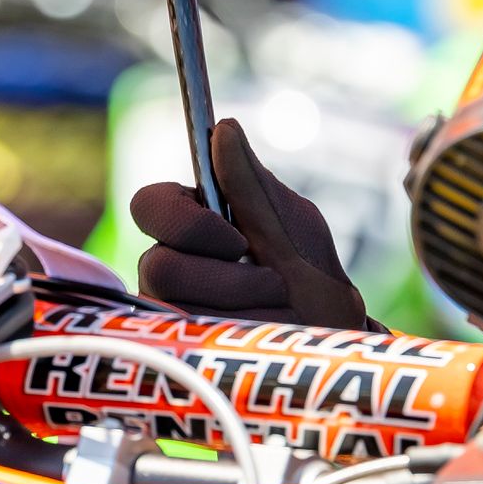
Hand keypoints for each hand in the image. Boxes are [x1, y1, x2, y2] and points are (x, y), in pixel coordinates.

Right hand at [130, 118, 373, 328]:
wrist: (334, 349)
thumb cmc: (315, 281)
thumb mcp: (293, 229)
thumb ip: (253, 186)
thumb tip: (224, 129)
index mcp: (194, 224)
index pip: (148, 205)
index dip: (182, 220)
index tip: (235, 237)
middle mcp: (172, 267)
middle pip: (157, 265)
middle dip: (225, 277)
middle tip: (272, 281)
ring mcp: (172, 314)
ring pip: (175, 307)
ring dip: (243, 305)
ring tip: (280, 307)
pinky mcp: (181, 354)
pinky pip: (193, 343)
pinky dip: (246, 334)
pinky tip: (268, 336)